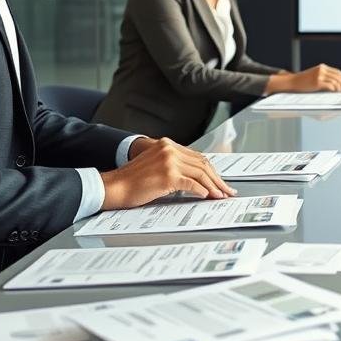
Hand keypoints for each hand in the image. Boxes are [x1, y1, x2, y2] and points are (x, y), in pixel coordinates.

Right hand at [101, 137, 236, 208]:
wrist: (114, 187)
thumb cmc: (132, 180)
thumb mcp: (155, 164)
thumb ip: (173, 164)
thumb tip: (195, 177)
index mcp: (167, 145)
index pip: (197, 157)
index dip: (211, 170)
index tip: (219, 180)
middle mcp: (170, 150)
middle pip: (202, 164)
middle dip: (217, 178)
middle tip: (226, 190)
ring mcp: (169, 162)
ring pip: (200, 174)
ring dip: (213, 186)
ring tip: (220, 195)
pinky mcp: (168, 176)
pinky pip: (192, 184)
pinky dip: (202, 190)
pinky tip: (207, 196)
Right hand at [288, 63, 340, 92]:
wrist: (291, 82)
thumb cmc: (303, 81)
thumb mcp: (314, 76)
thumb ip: (324, 77)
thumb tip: (336, 85)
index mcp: (322, 67)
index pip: (337, 72)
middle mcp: (321, 69)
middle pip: (338, 76)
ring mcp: (319, 75)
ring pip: (335, 81)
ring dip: (340, 88)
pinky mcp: (317, 82)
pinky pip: (330, 86)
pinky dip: (334, 89)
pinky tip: (335, 93)